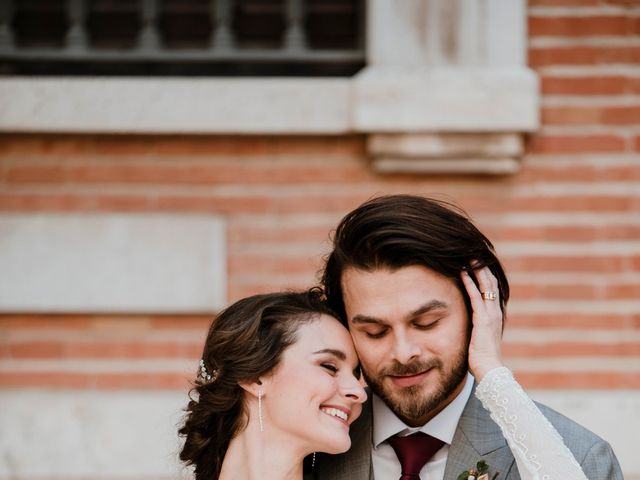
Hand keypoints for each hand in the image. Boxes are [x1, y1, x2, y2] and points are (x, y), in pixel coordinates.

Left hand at [460, 264, 503, 380]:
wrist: (490, 371)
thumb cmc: (482, 358)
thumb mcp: (481, 337)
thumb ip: (478, 327)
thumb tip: (471, 323)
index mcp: (495, 315)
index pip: (492, 289)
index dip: (486, 274)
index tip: (478, 261)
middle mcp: (495, 312)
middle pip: (491, 282)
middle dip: (482, 267)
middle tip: (473, 252)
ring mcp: (490, 315)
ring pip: (485, 286)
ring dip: (476, 270)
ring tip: (468, 256)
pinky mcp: (482, 320)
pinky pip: (475, 297)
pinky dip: (469, 283)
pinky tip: (463, 273)